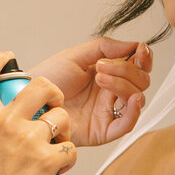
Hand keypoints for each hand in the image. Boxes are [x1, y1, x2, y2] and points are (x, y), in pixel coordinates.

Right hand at [0, 51, 76, 174]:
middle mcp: (5, 123)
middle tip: (54, 106)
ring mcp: (27, 140)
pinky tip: (58, 169)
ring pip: (61, 117)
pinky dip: (67, 159)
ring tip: (55, 148)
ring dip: (63, 130)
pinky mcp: (47, 160)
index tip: (8, 57)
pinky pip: (69, 149)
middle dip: (53, 92)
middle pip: (40, 85)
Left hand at [28, 37, 151, 147]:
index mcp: (108, 73)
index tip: (141, 50)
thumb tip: (134, 44)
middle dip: (127, 70)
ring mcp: (108, 111)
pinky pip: (127, 124)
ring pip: (136, 99)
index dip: (144, 58)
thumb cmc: (48, 79)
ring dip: (124, 84)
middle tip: (103, 67)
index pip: (137, 66)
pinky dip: (134, 111)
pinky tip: (132, 99)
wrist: (30, 99)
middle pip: (141, 82)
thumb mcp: (76, 56)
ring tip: (100, 78)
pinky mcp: (103, 130)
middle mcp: (111, 92)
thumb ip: (106, 47)